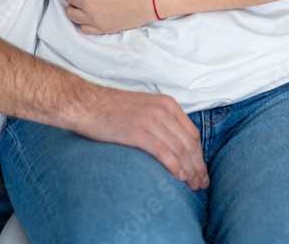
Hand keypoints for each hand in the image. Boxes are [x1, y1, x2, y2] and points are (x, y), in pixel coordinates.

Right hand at [77, 83, 208, 190]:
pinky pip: (162, 152)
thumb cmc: (113, 109)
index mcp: (167, 103)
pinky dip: (174, 166)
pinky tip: (178, 178)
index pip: (192, 133)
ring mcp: (150, 120)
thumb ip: (162, 121)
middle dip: (198, 166)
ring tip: (192, 185)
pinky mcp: (137, 132)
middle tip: (201, 184)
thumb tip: (175, 145)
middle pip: (189, 143)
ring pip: (179, 149)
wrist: (87, 104)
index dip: (200, 155)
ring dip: (189, 170)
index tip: (201, 171)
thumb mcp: (145, 108)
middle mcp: (162, 110)